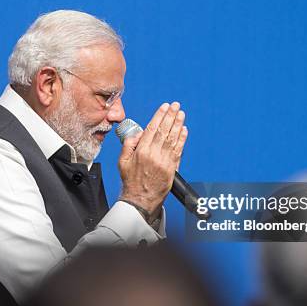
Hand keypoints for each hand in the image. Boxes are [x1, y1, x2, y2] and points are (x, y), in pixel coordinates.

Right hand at [118, 102, 187, 220]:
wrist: (140, 199)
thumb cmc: (131, 181)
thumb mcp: (122, 162)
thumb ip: (129, 145)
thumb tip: (138, 133)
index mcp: (141, 152)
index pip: (152, 129)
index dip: (159, 116)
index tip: (164, 107)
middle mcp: (154, 155)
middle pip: (164, 131)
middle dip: (170, 116)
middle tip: (176, 106)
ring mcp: (164, 162)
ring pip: (173, 139)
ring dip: (178, 125)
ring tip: (181, 114)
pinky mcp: (172, 168)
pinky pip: (178, 150)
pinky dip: (182, 139)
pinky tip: (184, 130)